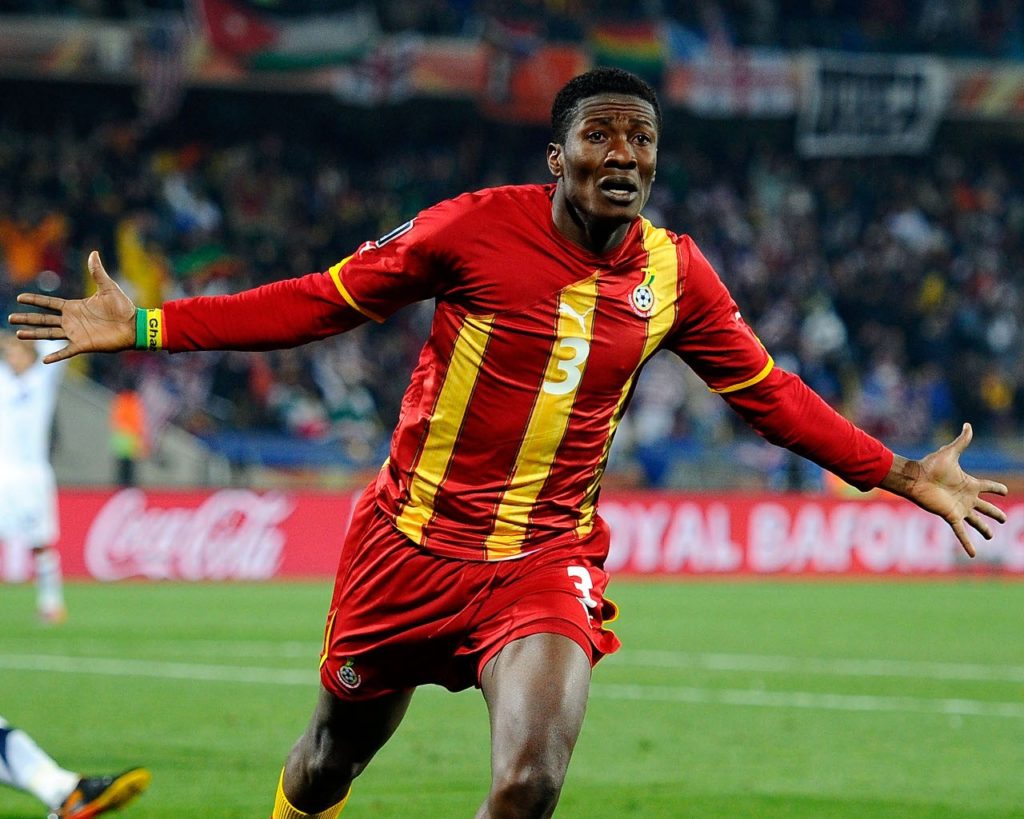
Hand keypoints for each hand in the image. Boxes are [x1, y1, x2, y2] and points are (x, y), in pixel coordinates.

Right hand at [7, 251, 135, 362]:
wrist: (134, 325)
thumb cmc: (123, 307)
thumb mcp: (108, 287)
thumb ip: (97, 272)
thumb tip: (93, 253)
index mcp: (75, 307)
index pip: (49, 303)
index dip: (34, 300)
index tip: (19, 298)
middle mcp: (72, 321)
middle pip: (44, 319)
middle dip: (27, 319)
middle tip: (10, 318)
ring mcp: (76, 334)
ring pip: (49, 334)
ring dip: (34, 334)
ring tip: (18, 334)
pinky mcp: (84, 345)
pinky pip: (67, 351)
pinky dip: (56, 356)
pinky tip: (44, 360)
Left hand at [880, 423, 1007, 556]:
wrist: (915, 479)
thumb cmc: (931, 465)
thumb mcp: (950, 453)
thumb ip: (961, 441)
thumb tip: (968, 424)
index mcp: (969, 483)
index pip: (988, 487)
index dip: (997, 488)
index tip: (1004, 491)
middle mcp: (966, 498)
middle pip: (985, 507)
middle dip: (995, 513)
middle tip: (1003, 518)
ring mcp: (959, 508)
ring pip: (977, 522)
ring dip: (984, 529)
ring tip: (992, 536)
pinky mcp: (951, 516)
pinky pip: (961, 533)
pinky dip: (967, 544)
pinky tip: (974, 555)